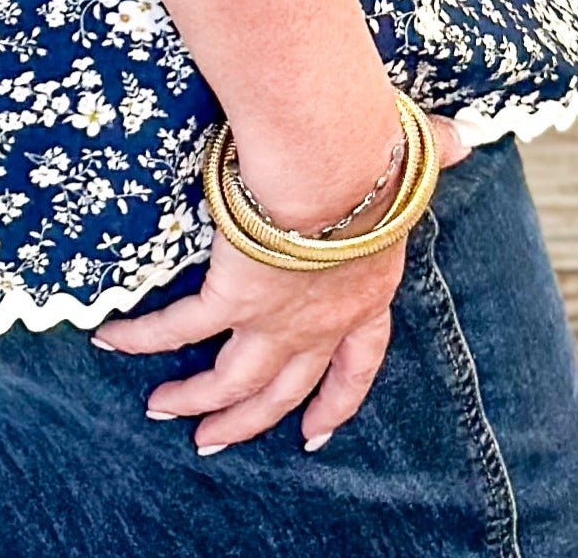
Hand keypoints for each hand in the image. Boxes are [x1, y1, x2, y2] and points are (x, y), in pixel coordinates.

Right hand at [93, 114, 466, 452]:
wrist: (334, 167)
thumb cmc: (375, 158)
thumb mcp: (409, 164)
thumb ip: (432, 153)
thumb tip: (463, 137)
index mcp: (367, 292)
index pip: (357, 364)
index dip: (336, 400)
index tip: (316, 430)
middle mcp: (322, 322)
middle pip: (284, 389)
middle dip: (251, 420)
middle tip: (218, 441)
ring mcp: (276, 320)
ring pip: (233, 381)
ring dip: (197, 402)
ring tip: (164, 411)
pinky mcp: (232, 299)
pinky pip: (180, 329)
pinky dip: (144, 340)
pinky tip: (113, 342)